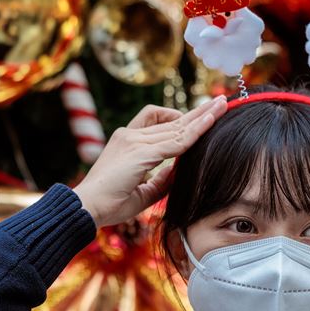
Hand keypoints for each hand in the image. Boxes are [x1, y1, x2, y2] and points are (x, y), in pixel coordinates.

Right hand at [73, 96, 227, 227]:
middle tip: (221, 101)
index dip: (183, 118)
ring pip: (178, 125)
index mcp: (128, 142)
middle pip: (172, 118)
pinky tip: (211, 121)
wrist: (86, 208)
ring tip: (223, 104)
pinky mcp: (141, 152)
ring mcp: (135, 141)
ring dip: (203, 115)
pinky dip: (196, 130)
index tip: (203, 114)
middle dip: (198, 111)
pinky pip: (177, 140)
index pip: (161, 122)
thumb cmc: (111, 204)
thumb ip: (162, 178)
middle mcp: (131, 135)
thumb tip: (180, 170)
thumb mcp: (144, 190)